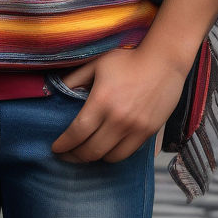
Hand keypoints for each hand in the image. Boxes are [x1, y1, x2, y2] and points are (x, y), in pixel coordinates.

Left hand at [50, 46, 187, 162]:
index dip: (63, 144)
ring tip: (85, 152)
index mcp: (101, 101)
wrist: (163, 62)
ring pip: (109, 157)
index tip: (55, 148)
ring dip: (94, 158)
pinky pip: (126, 154)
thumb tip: (54, 91)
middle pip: (90, 150)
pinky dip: (113, 155)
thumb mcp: (96, 64)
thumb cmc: (127, 60)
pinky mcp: (148, 133)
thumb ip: (74, 79)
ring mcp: (134, 128)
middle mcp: (117, 119)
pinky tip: (106, 149)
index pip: (77, 132)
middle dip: (74, 156)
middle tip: (66, 154)